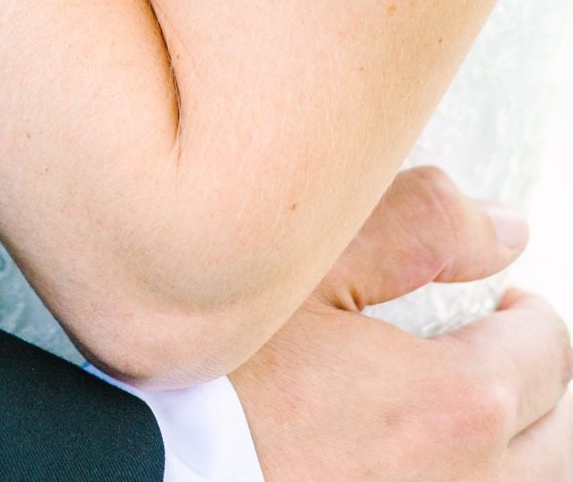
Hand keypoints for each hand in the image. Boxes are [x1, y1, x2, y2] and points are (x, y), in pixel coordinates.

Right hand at [236, 169, 571, 478]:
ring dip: (522, 441)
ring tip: (477, 402)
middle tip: (501, 347)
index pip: (546, 353)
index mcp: (454, 407)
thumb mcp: (306, 266)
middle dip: (540, 382)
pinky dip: (478, 474)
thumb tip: (503, 226)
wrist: (152, 461)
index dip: (529, 314)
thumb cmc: (212, 372)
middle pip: (557, 437)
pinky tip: (430, 448)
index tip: (504, 303)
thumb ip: (419, 228)